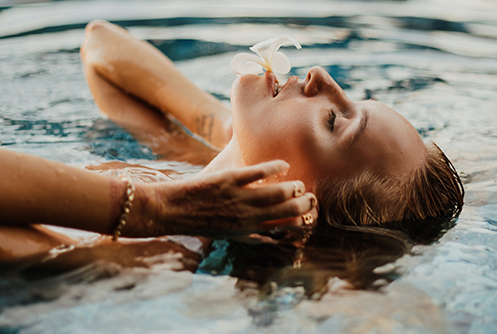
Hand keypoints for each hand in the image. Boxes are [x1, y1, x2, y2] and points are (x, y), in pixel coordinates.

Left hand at [126, 160, 317, 236]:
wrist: (171, 210)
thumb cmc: (199, 222)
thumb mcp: (227, 234)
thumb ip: (250, 234)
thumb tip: (269, 237)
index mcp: (247, 228)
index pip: (283, 226)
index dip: (300, 220)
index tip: (309, 213)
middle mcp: (247, 215)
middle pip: (285, 210)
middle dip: (303, 205)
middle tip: (311, 197)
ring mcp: (239, 197)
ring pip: (277, 193)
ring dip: (293, 188)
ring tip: (298, 183)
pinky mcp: (229, 180)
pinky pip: (258, 172)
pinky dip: (274, 168)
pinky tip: (282, 165)